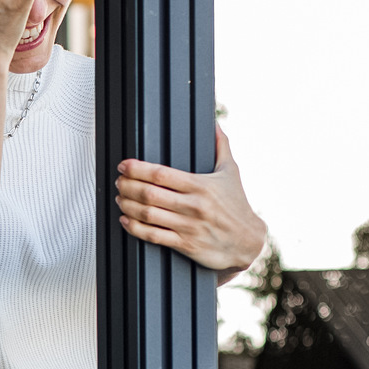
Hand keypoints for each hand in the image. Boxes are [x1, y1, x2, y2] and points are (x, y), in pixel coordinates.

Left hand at [115, 127, 266, 280]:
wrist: (248, 242)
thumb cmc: (238, 206)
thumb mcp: (231, 172)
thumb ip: (221, 146)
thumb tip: (214, 124)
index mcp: (200, 185)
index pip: (161, 174)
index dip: (137, 169)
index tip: (124, 165)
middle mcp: (193, 205)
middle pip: (149, 193)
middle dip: (127, 186)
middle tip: (119, 181)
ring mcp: (188, 226)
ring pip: (148, 214)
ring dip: (128, 205)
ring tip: (119, 198)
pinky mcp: (186, 245)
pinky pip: (153, 236)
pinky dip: (134, 228)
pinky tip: (126, 220)